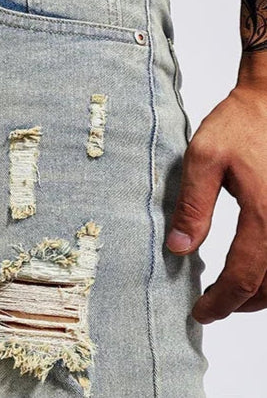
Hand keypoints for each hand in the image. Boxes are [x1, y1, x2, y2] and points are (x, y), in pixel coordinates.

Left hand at [166, 81, 266, 323]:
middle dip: (241, 304)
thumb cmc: (239, 124)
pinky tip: (258, 267)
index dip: (221, 302)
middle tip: (213, 307)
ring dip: (262, 292)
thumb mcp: (203, 159)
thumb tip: (180, 248)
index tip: (201, 313)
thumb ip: (192, 206)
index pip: (244, 277)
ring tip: (233, 294)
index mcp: (265, 215)